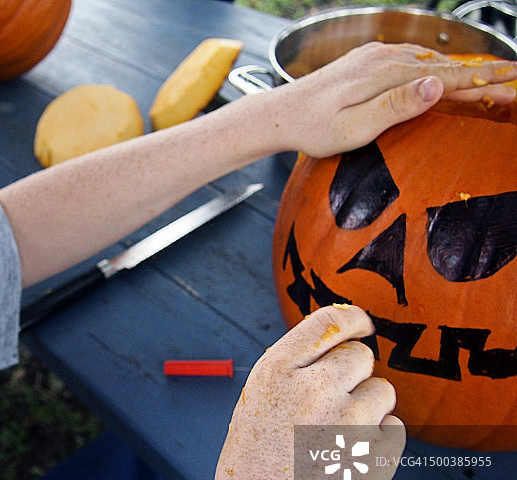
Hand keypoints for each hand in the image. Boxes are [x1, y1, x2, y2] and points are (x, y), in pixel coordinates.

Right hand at [195, 304, 405, 479]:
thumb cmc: (255, 463)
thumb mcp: (259, 401)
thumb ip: (297, 370)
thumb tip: (346, 342)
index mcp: (278, 371)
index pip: (331, 320)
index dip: (354, 319)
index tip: (363, 325)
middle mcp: (314, 388)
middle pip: (360, 356)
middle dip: (353, 374)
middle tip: (331, 404)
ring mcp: (349, 422)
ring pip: (383, 391)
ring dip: (368, 407)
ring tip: (335, 438)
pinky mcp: (376, 454)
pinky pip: (393, 428)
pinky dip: (378, 440)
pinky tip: (346, 459)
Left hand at [276, 42, 516, 157]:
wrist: (279, 115)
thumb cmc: (314, 129)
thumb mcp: (356, 127)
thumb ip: (397, 106)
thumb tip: (436, 83)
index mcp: (387, 74)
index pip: (447, 75)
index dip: (483, 78)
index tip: (513, 77)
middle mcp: (383, 58)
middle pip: (442, 65)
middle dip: (478, 72)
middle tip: (510, 79)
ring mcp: (373, 56)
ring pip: (426, 60)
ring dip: (456, 68)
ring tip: (484, 78)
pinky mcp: (363, 60)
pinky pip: (408, 59)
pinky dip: (431, 65)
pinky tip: (437, 73)